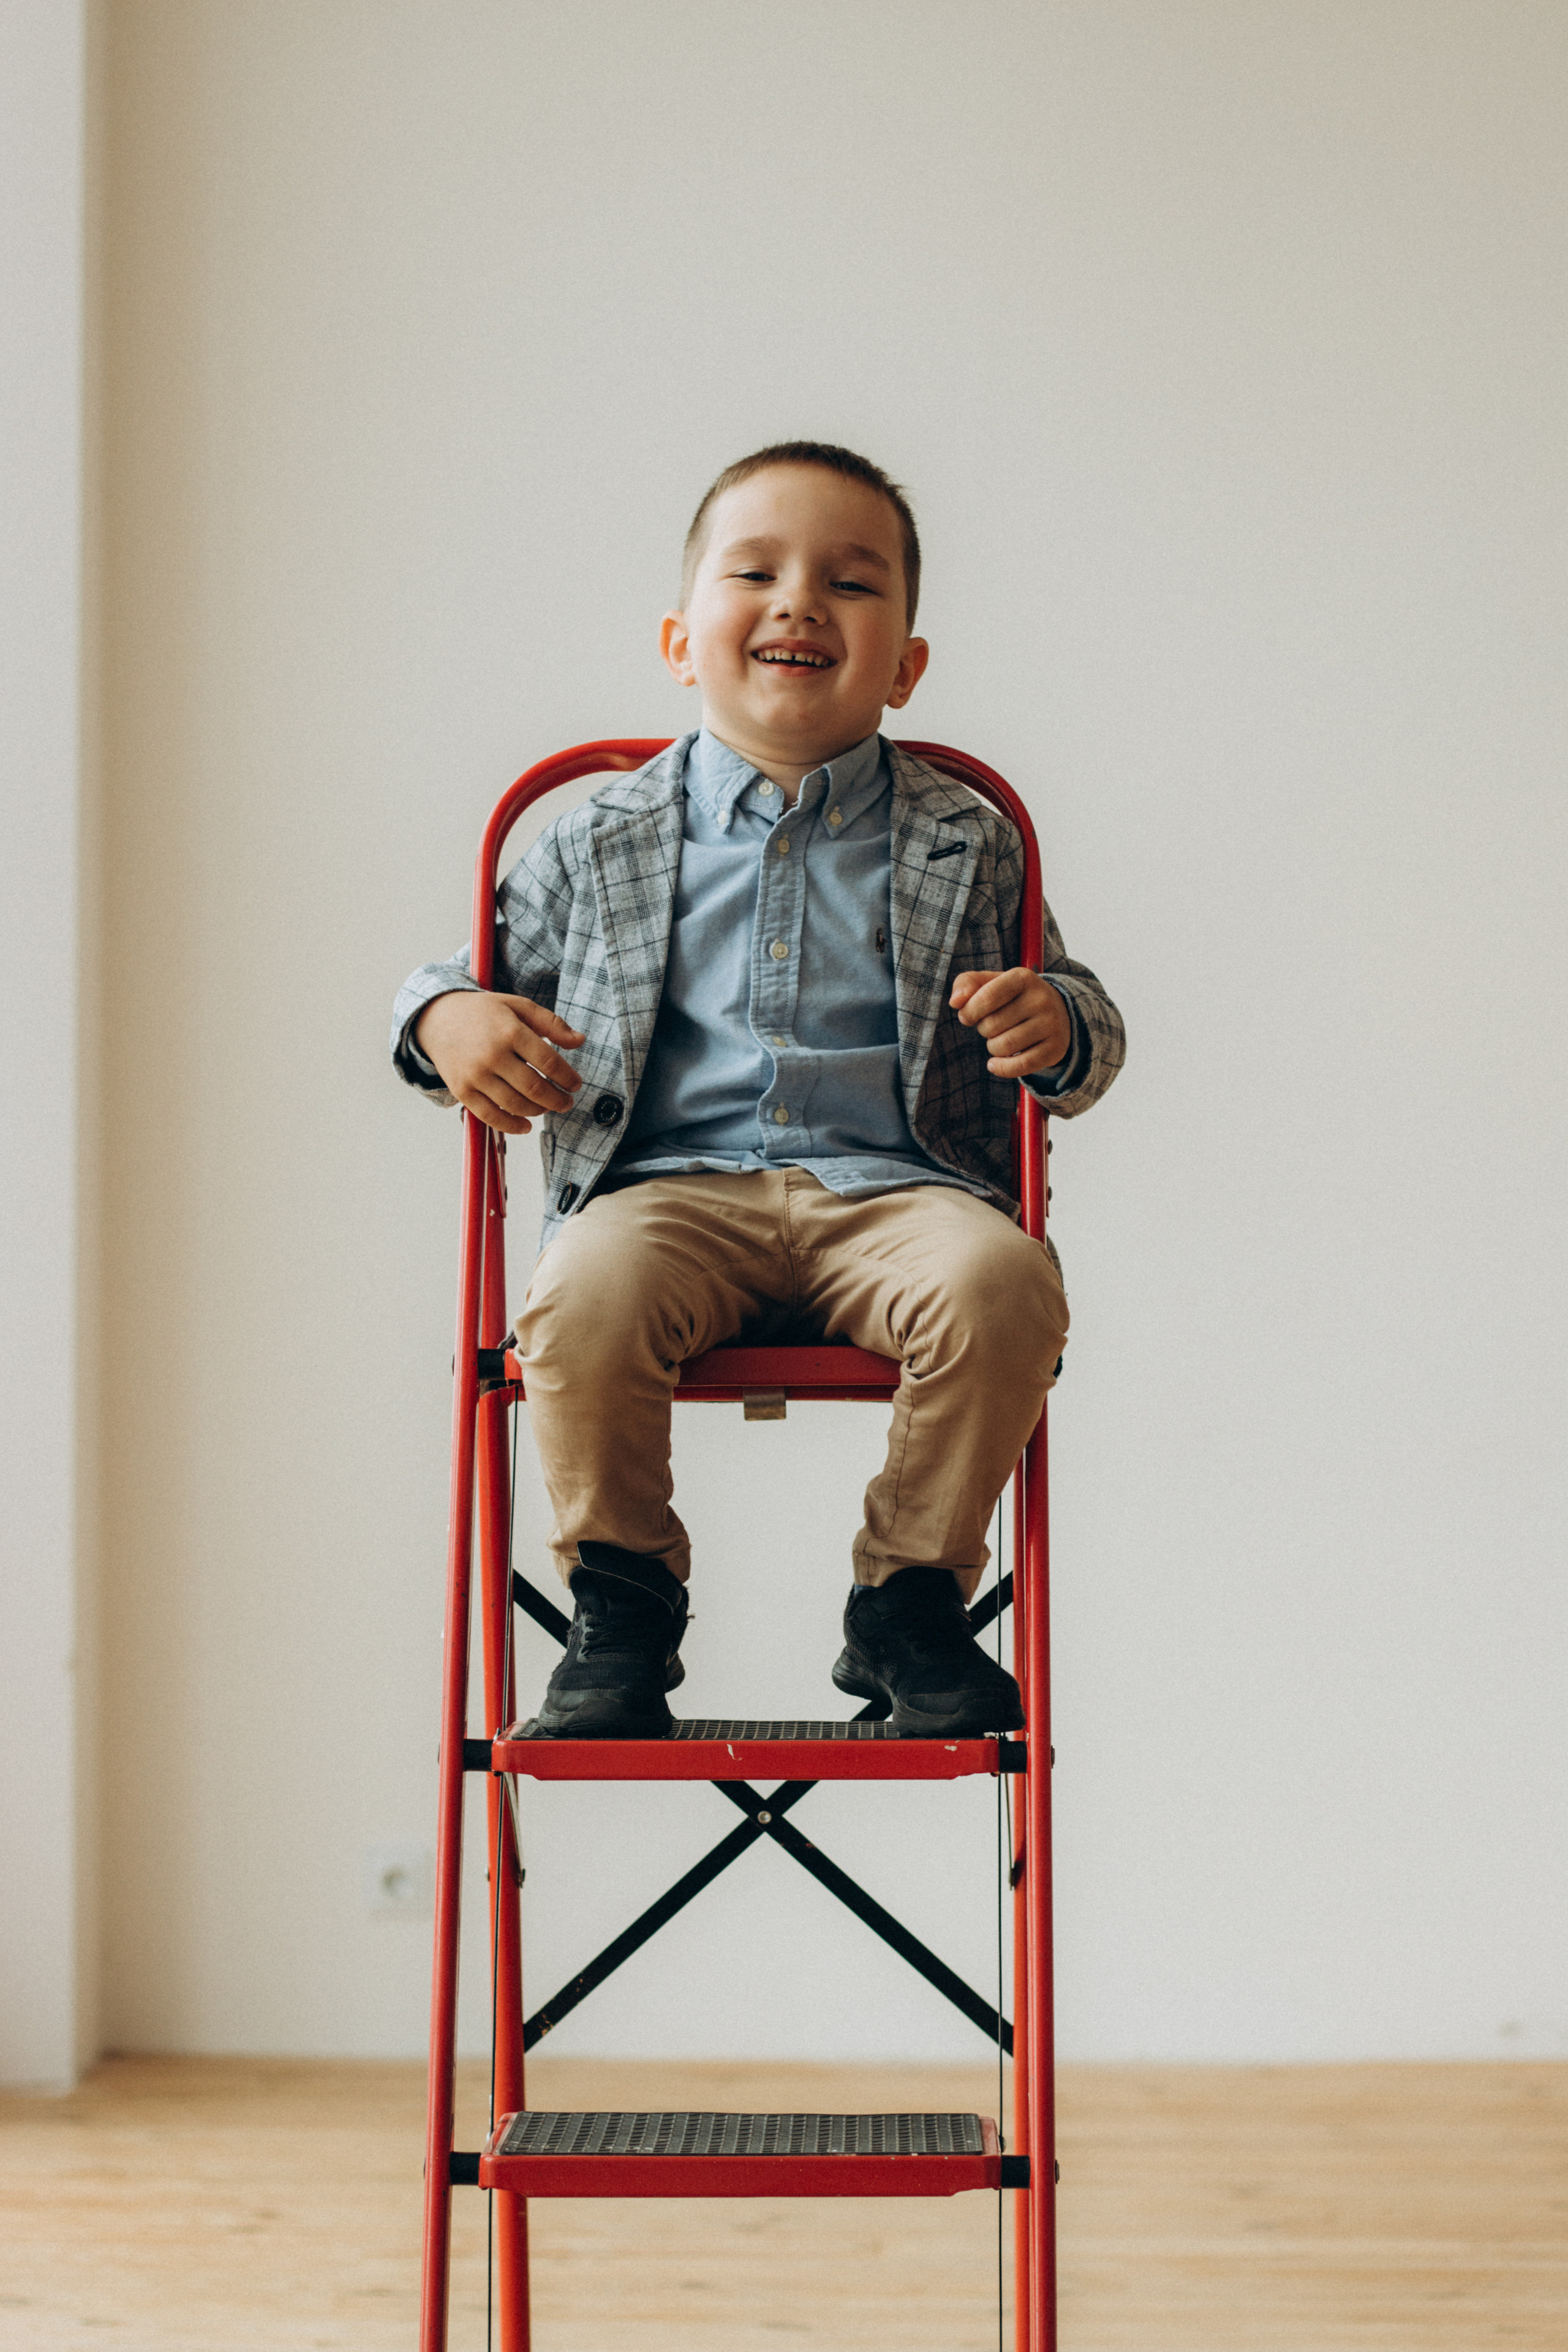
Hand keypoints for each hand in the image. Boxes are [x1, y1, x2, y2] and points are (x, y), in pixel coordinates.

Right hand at [414, 990, 585, 1134]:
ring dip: (538, 1111)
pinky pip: (490, 1116)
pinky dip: (511, 1126)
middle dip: (557, 1100)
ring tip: (547, 1108)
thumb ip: (551, 1023)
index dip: (567, 1078)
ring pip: (515, 1104)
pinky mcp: (462, 1090)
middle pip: (534, 1088)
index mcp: (510, 1031)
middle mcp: (492, 1055)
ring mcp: (475, 1075)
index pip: (548, 1062)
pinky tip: (526, 1126)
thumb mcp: (518, 1006)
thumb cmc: (484, 1012)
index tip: (575, 1084)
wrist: (437, 1018)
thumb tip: (580, 1041)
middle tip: (566, 1102)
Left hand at [950, 968, 1070, 1078]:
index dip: (970, 1011)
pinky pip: (1020, 1066)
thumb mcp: (992, 982)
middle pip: (992, 1025)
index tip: (967, 1016)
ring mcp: (1051, 1025)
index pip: (987, 996)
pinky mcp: (1054, 1049)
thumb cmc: (1013, 997)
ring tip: (1000, 1039)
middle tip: (992, 1026)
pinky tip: (995, 1064)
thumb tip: (955, 1002)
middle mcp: (1041, 999)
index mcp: (1023, 978)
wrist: (1057, 1011)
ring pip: (1004, 1046)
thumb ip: (967, 983)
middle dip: (983, 1029)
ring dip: (993, 1047)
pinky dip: (1001, 1068)